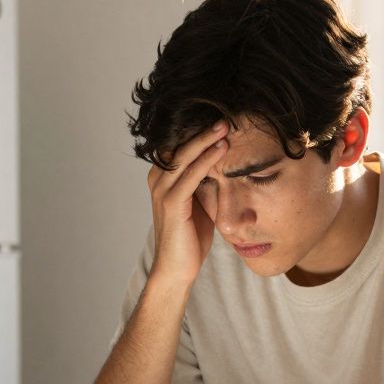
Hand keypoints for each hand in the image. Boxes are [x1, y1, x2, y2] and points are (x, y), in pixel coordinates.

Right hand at [147, 120, 228, 285]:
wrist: (178, 269)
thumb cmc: (190, 237)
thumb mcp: (198, 203)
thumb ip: (203, 182)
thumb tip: (224, 163)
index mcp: (162, 177)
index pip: (181, 146)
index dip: (200, 132)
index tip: (223, 118)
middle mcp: (158, 180)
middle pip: (181, 146)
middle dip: (203, 130)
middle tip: (226, 115)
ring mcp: (162, 191)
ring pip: (185, 156)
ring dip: (206, 140)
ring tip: (226, 125)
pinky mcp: (172, 203)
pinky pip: (191, 175)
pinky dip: (207, 160)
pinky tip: (221, 149)